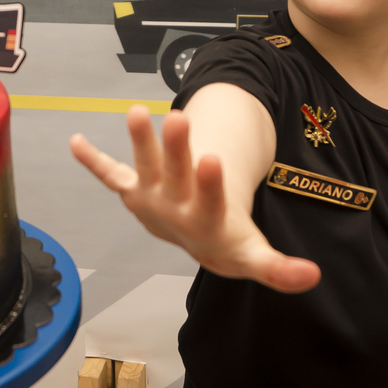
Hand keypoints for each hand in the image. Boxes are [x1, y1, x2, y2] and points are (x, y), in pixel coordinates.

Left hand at [71, 105, 320, 292]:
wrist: (201, 248)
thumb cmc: (230, 242)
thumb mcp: (254, 256)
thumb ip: (278, 269)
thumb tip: (312, 277)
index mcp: (206, 221)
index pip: (209, 202)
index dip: (209, 183)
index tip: (211, 158)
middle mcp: (174, 208)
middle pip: (173, 175)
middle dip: (175, 147)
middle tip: (178, 116)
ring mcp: (151, 198)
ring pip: (143, 166)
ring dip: (139, 141)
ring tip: (135, 110)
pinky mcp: (134, 190)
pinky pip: (110, 175)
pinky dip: (92, 161)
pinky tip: (74, 142)